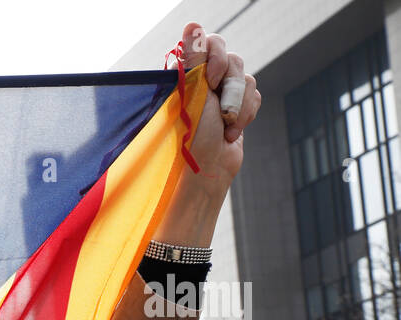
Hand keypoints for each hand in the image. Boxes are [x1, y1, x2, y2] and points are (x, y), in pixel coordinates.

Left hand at [152, 23, 261, 247]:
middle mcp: (203, 80)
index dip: (217, 56)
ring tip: (224, 128)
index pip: (208, 41)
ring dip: (239, 106)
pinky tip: (231, 132)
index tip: (212, 79)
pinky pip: (255, 95)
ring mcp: (221, 94)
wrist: (206, 173)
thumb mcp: (191, 96)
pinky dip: (246, 113)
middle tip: (220, 110)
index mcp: (184, 74)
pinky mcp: (237, 107)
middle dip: (232, 86)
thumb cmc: (189, 138)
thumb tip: (192, 25)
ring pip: (248, 78)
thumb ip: (194, 60)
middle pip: (233, 58)